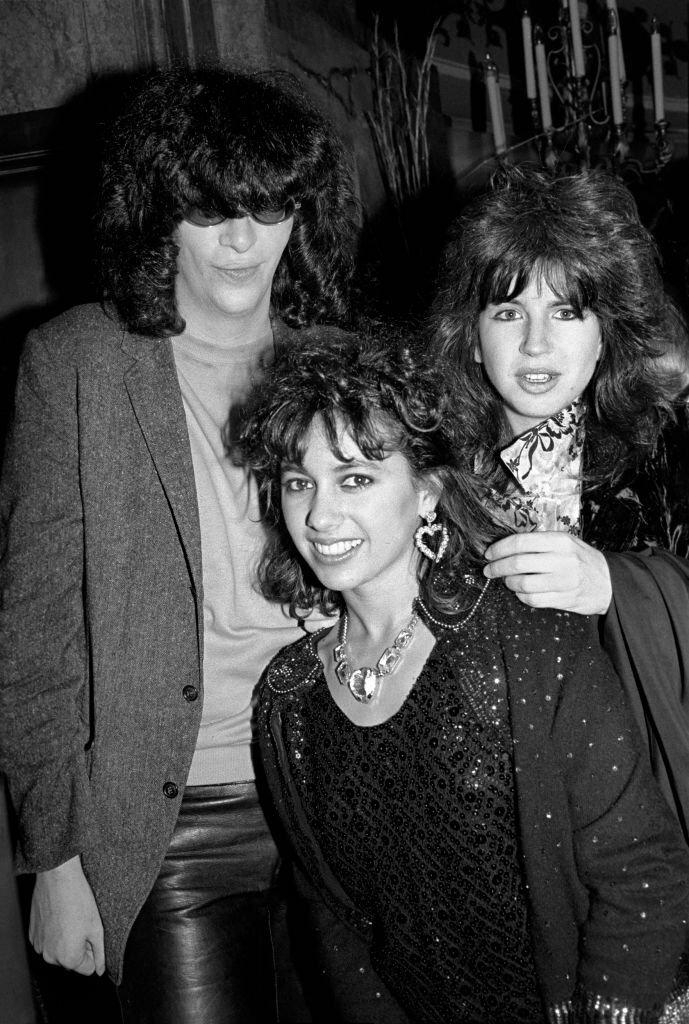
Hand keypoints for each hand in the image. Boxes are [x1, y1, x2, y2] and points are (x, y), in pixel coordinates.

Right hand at [29, 855, 104, 975]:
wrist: (58, 878)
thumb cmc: (79, 900)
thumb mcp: (97, 927)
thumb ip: (100, 953)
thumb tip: (100, 970)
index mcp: (68, 958)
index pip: (88, 968)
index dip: (94, 951)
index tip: (91, 933)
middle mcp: (50, 957)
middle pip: (72, 961)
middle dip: (79, 947)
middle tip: (82, 924)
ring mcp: (39, 946)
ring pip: (59, 951)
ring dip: (66, 941)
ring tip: (70, 919)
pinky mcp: (33, 934)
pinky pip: (47, 941)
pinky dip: (54, 934)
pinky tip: (60, 916)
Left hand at [483, 532, 612, 615]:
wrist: (609, 582)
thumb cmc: (580, 560)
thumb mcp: (566, 542)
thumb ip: (540, 543)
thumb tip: (505, 547)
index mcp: (560, 541)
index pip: (521, 542)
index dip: (499, 549)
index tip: (489, 554)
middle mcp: (562, 560)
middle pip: (518, 563)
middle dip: (497, 568)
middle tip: (489, 570)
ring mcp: (564, 581)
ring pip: (522, 584)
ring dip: (509, 583)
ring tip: (507, 580)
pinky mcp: (564, 599)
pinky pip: (532, 599)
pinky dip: (521, 596)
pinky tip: (521, 592)